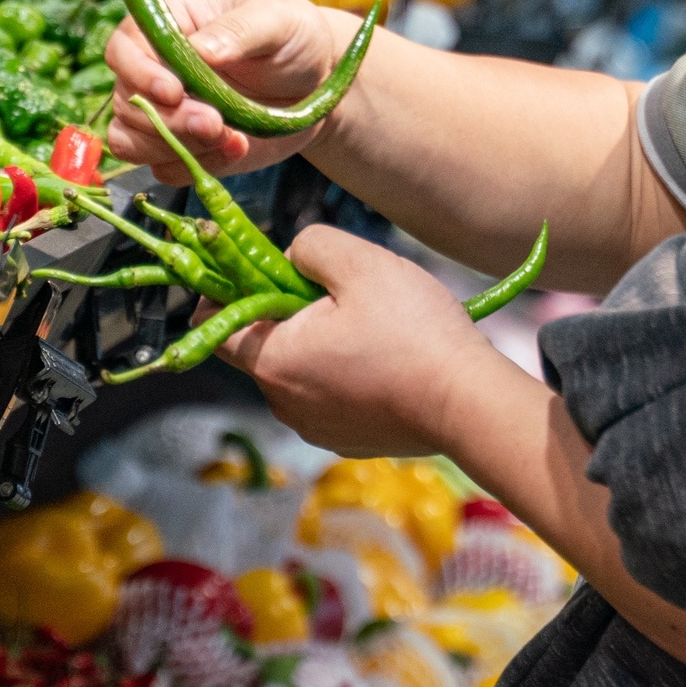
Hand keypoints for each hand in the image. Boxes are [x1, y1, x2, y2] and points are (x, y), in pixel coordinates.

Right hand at [104, 0, 356, 182]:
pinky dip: (197, 167)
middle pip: (126, 101)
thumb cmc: (293, 34)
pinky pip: (165, 169)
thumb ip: (239, 30)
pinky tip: (237, 148)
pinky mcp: (183, 147)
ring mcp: (167, 111)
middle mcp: (156, 68)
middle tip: (215, 123)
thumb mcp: (277, 19)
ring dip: (177, 147)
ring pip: (132, 141)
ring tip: (231, 137)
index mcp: (169, 25)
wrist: (318, 82)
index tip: (173, 91)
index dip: (137, 72)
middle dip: (167, 121)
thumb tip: (201, 51)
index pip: (124, 47)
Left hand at [213, 225, 505, 456]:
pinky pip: (330, 397)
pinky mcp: (348, 441)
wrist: (469, 404)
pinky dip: (346, 375)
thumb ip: (309, 245)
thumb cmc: (412, 331)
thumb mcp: (358, 261)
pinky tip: (387, 359)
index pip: (215, 327)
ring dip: (321, 345)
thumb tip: (291, 259)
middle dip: (289, 314)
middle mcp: (283, 404)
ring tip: (373, 325)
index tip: (257, 269)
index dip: (228, 291)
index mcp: (272, 361)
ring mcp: (316, 429)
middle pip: (265, 346)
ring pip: (300, 372)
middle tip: (338, 290)